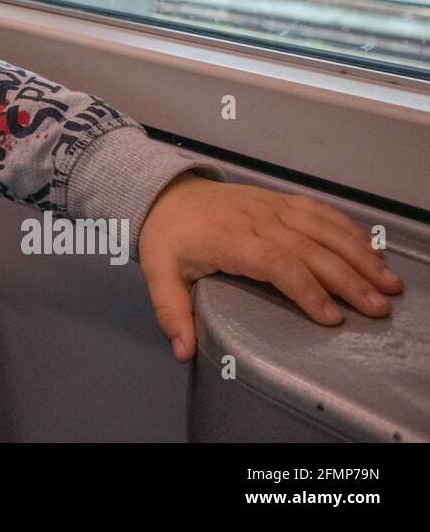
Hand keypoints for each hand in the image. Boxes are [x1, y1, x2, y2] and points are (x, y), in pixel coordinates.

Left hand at [137, 172, 402, 362]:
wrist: (165, 193)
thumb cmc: (167, 236)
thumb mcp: (159, 274)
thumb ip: (172, 313)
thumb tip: (183, 352)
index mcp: (229, 239)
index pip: (276, 262)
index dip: (306, 289)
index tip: (331, 317)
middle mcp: (257, 220)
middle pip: (310, 248)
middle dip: (348, 279)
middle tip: (377, 308)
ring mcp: (272, 207)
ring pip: (323, 228)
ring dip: (359, 254)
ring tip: (387, 283)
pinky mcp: (280, 200)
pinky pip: (320, 211)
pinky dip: (348, 229)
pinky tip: (370, 249)